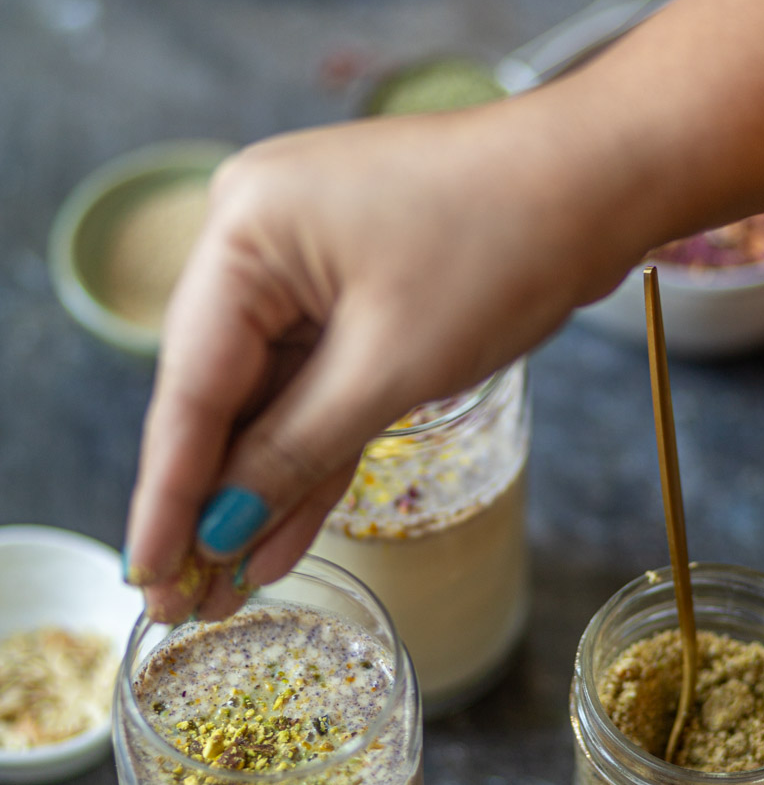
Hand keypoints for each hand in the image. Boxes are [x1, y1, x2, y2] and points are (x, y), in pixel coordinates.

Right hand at [124, 95, 636, 623]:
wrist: (599, 180)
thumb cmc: (502, 246)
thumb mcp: (390, 367)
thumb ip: (294, 453)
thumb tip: (222, 530)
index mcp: (243, 232)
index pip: (190, 390)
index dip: (168, 497)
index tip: (145, 579)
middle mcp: (254, 243)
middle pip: (218, 399)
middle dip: (209, 505)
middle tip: (180, 604)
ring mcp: (301, 267)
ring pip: (267, 404)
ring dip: (255, 494)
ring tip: (221, 590)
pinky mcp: (346, 293)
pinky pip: (314, 388)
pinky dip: (306, 456)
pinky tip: (274, 536)